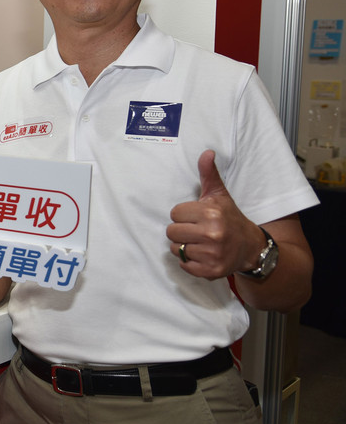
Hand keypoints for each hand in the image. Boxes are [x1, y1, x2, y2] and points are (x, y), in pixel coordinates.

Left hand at [166, 150, 265, 278]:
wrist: (250, 246)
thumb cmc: (229, 218)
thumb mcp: (219, 195)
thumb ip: (209, 174)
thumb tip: (207, 152)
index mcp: (211, 213)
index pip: (174, 214)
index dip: (183, 215)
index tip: (196, 217)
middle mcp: (212, 234)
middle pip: (171, 232)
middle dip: (181, 231)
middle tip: (197, 230)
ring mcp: (212, 254)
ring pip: (176, 249)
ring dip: (185, 247)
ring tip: (200, 243)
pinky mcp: (211, 271)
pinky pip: (184, 265)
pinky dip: (190, 262)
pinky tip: (203, 255)